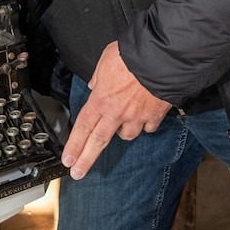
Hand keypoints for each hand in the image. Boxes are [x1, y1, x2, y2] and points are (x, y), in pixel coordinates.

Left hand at [61, 41, 170, 180]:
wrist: (161, 58)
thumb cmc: (132, 55)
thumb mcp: (106, 60)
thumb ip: (98, 77)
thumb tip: (94, 85)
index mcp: (102, 99)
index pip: (83, 126)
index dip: (74, 145)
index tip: (68, 160)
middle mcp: (117, 113)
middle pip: (99, 141)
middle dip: (86, 159)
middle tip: (78, 173)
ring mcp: (137, 117)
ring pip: (127, 135)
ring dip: (123, 131)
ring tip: (124, 120)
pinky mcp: (155, 116)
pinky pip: (148, 127)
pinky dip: (145, 124)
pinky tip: (145, 115)